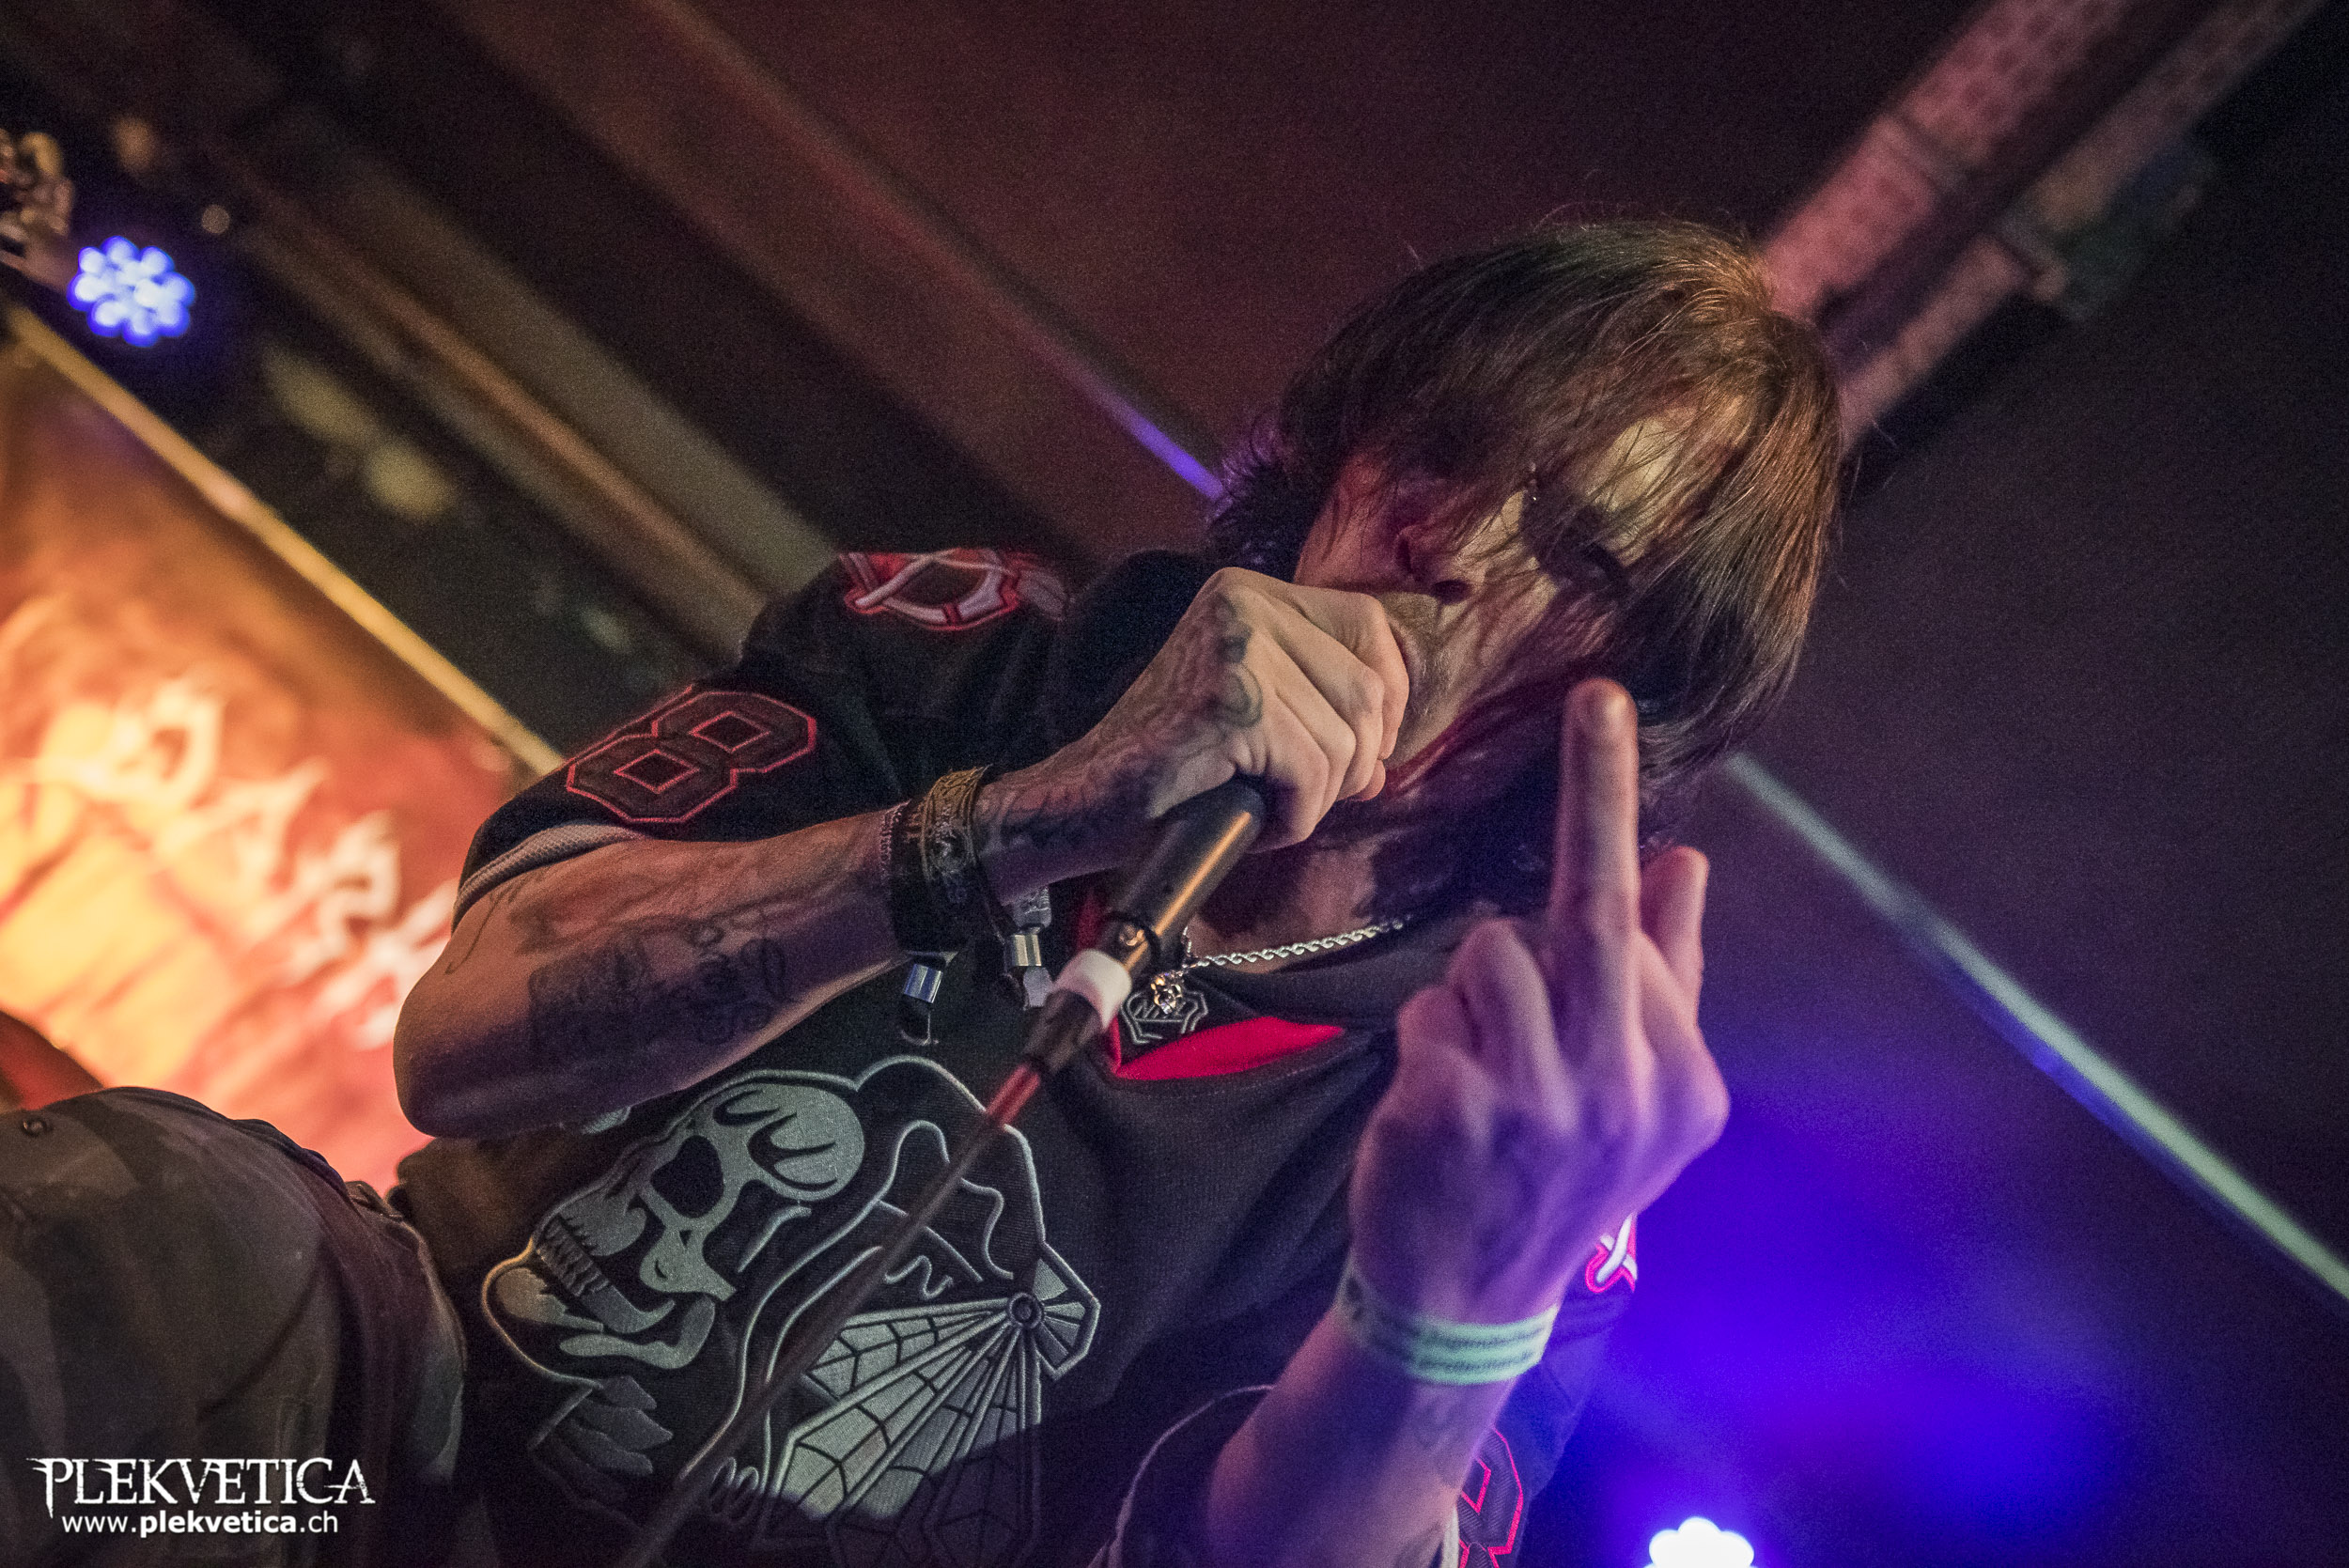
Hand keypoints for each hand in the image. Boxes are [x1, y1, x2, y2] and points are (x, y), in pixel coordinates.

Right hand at [985, 568, 1409, 867]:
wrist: (1081, 805)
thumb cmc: (1167, 771)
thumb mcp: (1253, 714)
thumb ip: (1320, 711)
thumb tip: (1383, 760)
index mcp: (1248, 592)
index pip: (1368, 624)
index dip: (1387, 694)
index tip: (1363, 749)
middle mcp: (1243, 604)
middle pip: (1366, 691)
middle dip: (1353, 761)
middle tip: (1303, 796)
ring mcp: (1235, 650)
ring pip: (1345, 741)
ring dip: (1317, 797)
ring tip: (1263, 808)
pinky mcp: (1231, 706)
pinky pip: (1312, 775)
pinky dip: (1294, 819)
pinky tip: (1253, 821)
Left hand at [1347, 679, 1726, 1323]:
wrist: (1465, 1302)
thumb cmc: (1550, 1173)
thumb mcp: (1633, 1094)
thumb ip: (1664, 978)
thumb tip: (1687, 859)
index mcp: (1685, 1083)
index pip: (1639, 933)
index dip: (1603, 847)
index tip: (1602, 706)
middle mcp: (1626, 1094)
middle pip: (1591, 919)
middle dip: (1597, 791)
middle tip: (1597, 695)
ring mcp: (1542, 1107)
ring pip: (1489, 955)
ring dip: (1467, 993)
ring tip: (1478, 1067)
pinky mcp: (1455, 1112)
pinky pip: (1429, 1012)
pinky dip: (1425, 1038)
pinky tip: (1439, 1104)